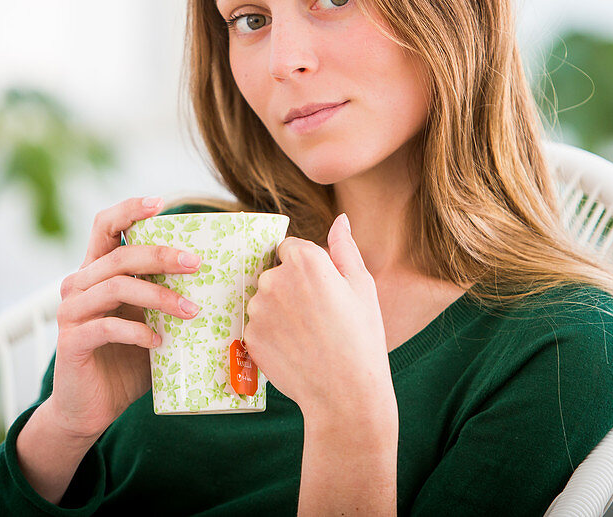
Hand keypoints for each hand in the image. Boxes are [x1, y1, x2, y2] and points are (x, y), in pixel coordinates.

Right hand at [48, 196, 203, 440]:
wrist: (90, 408)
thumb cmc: (128, 360)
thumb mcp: (152, 322)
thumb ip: (169, 298)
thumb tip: (224, 280)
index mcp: (97, 271)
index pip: (105, 225)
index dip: (130, 209)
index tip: (161, 203)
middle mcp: (79, 284)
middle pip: (120, 254)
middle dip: (161, 254)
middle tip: (197, 263)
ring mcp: (71, 312)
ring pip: (116, 286)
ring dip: (159, 296)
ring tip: (192, 311)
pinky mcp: (71, 342)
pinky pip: (106, 327)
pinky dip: (138, 332)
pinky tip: (159, 342)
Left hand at [243, 213, 392, 414]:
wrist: (345, 392)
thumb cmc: (361, 337)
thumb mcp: (362, 287)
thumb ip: (345, 248)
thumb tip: (341, 219)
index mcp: (305, 261)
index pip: (290, 248)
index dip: (307, 268)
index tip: (321, 290)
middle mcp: (275, 279)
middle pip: (274, 273)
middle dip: (290, 288)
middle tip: (317, 316)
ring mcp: (258, 309)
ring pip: (264, 300)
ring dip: (279, 311)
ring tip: (307, 336)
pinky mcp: (250, 336)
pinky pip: (257, 326)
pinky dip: (271, 335)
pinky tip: (295, 349)